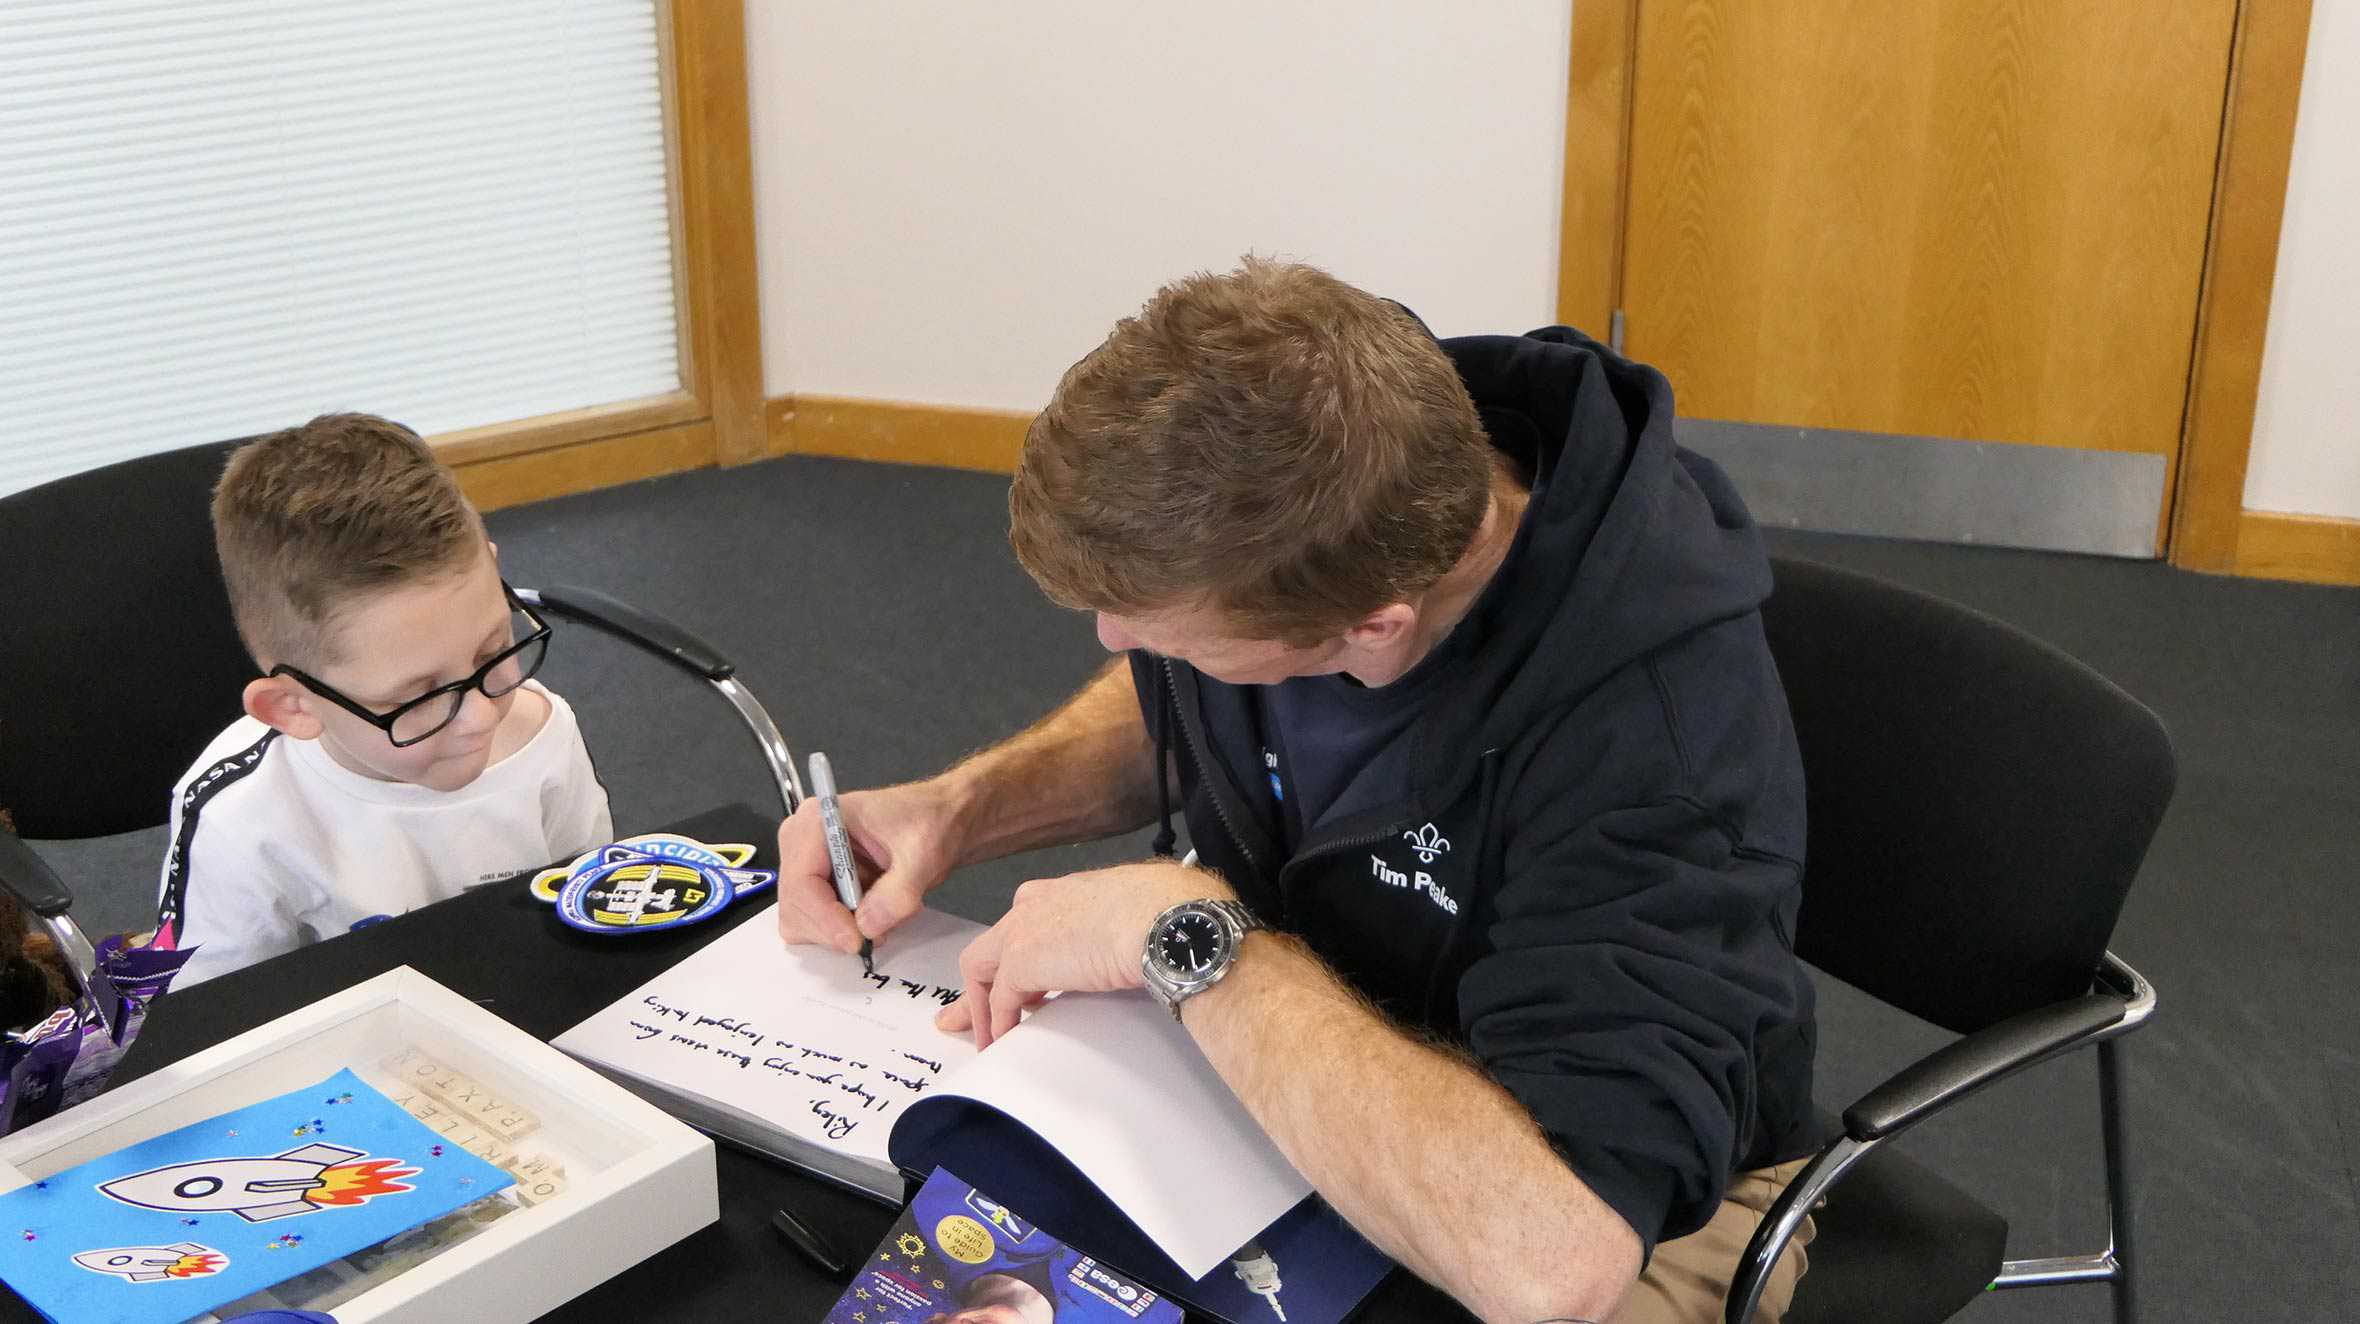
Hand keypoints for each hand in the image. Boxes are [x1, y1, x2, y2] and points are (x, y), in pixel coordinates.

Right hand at [774, 778, 962, 953]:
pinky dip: (843, 930)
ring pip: (801, 921)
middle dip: (835, 928)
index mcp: (817, 821)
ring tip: (884, 915)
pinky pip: (815, 923)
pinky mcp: (816, 884)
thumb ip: (897, 892)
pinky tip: (875, 912)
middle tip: (880, 932)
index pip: (801, 882)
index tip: (859, 941)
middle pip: (795, 907)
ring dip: (840, 931)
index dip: (826, 918)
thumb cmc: (930, 822)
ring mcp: (805, 864)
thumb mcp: (923, 854)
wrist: (943, 818)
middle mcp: (800, 841)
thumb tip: (866, 928)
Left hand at [936, 859, 1232, 1048]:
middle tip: (966, 1014)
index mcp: (1069, 890)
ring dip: (983, 1007)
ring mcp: (1024, 930)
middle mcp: (1038, 902)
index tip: (1016, 977)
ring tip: (989, 1039)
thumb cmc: (1172, 911)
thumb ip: (1129, 925)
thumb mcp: (1143, 910)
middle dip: (979, 982)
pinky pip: (999, 1001)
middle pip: (992, 945)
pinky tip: (1003, 1043)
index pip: (1027, 919)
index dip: (1017, 949)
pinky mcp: (1022, 962)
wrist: (1167, 919)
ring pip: (981, 970)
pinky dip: (997, 1024)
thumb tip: (1150, 943)